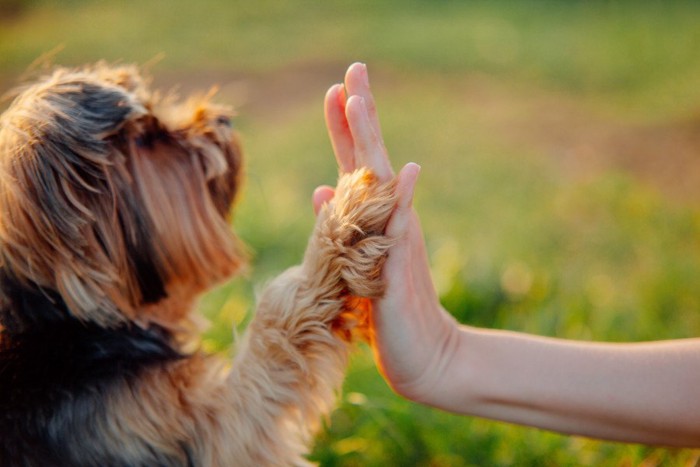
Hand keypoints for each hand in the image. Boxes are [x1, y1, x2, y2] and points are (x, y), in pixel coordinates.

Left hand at [316, 63, 459, 404]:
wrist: (424, 355)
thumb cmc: (388, 309)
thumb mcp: (356, 262)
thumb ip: (342, 225)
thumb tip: (320, 190)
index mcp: (374, 222)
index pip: (358, 166)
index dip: (346, 128)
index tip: (336, 88)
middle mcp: (388, 223)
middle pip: (372, 160)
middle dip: (360, 116)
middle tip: (354, 69)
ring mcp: (396, 243)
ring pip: (382, 185)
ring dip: (370, 142)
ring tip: (359, 103)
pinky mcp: (398, 273)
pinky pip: (399, 234)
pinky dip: (403, 202)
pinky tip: (409, 171)